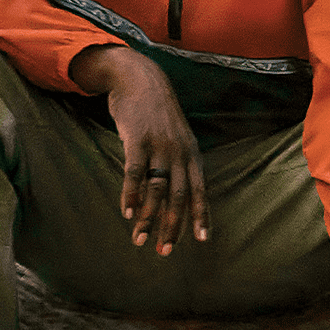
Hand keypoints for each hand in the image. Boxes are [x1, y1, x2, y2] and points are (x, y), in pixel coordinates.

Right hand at [69, 45, 206, 254]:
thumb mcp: (176, 137)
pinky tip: (126, 212)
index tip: (202, 240)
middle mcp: (179, 152)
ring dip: (148, 217)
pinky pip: (134, 173)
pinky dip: (130, 194)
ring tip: (139, 239)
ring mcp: (158, 145)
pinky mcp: (136, 139)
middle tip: (165, 251)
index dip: (201, 215)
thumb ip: (179, 163)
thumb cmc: (156, 113)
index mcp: (191, 154)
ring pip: (156, 189)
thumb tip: (176, 194)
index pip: (200, 190)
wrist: (139, 78)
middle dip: (173, 226)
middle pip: (179, 196)